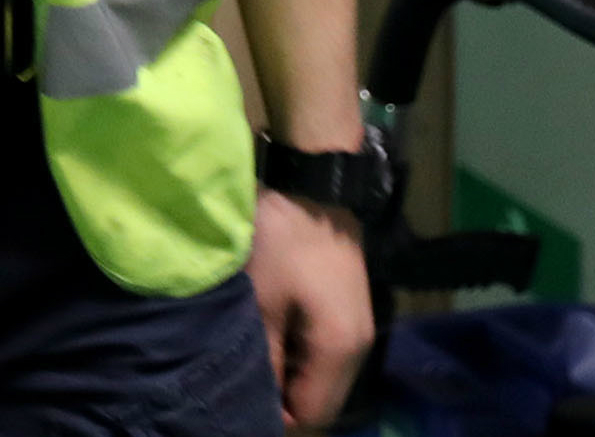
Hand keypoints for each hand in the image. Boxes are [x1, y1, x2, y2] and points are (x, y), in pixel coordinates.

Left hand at [249, 188, 372, 430]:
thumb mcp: (260, 302)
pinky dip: (294, 350)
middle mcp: (358, 347)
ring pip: (319, 375)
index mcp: (341, 352)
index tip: (235, 397)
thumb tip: (256, 402)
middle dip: (279, 397)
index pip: (311, 415)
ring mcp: (356, 327)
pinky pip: (321, 350)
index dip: (272, 416)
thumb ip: (262, 358)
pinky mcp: (345, 308)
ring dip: (286, 373)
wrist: (312, 181)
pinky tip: (267, 332)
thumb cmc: (280, 240)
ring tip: (248, 353)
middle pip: (319, 399)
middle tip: (236, 376)